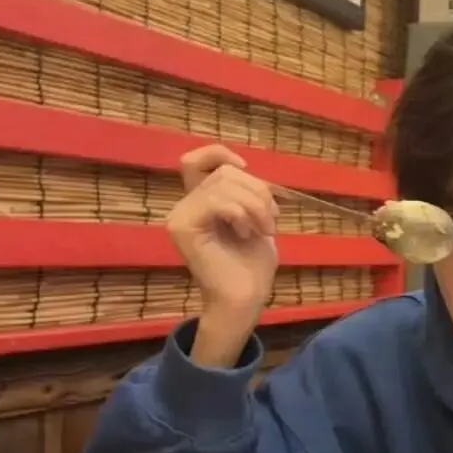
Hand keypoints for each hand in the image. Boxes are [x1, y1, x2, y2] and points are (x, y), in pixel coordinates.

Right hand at [168, 145, 278, 329]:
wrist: (245, 298)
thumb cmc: (252, 265)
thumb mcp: (255, 219)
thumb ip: (245, 193)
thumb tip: (244, 170)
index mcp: (201, 202)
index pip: (196, 160)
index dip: (219, 153)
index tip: (247, 168)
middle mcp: (185, 205)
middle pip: (223, 172)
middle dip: (258, 191)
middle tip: (271, 220)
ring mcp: (180, 215)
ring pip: (223, 184)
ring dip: (255, 205)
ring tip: (263, 230)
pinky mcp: (182, 227)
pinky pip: (215, 200)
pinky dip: (240, 212)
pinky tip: (246, 234)